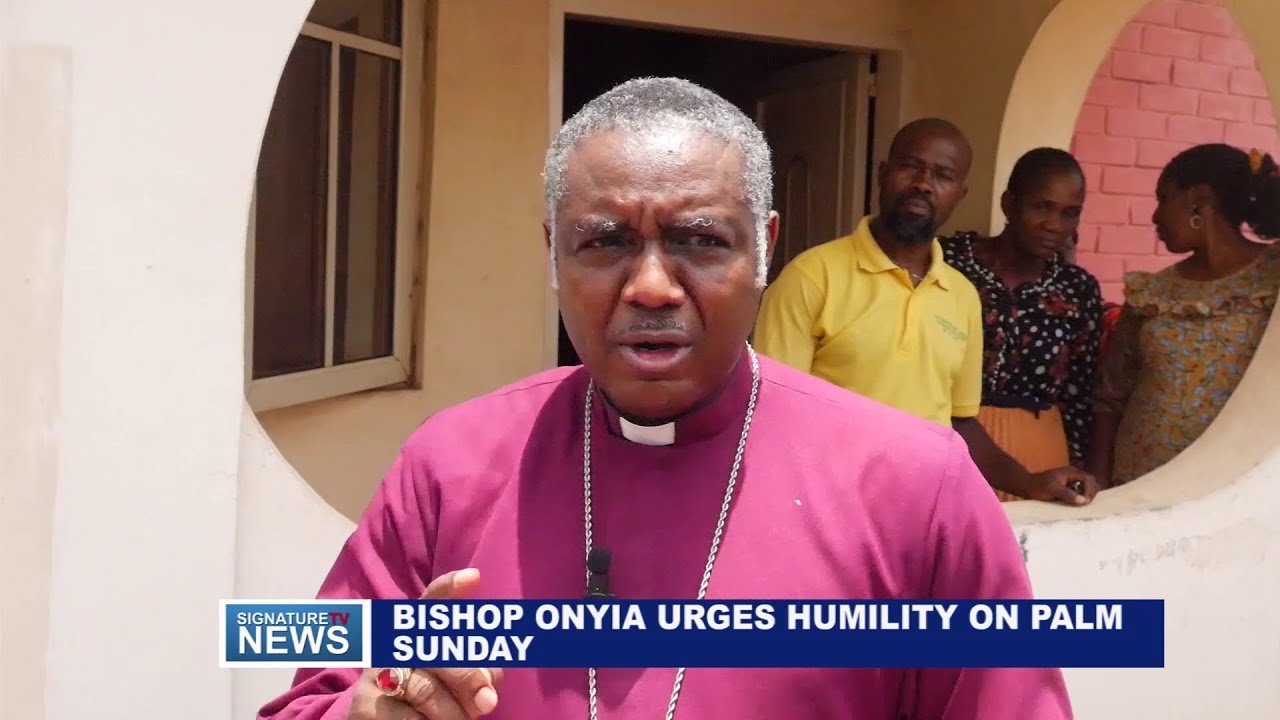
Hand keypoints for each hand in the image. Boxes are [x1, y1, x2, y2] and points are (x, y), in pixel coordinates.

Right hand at [347, 569, 502, 719]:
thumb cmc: (433, 693)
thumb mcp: (456, 677)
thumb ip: (477, 671)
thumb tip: (488, 689)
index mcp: (417, 629)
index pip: (432, 601)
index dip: (450, 588)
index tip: (473, 577)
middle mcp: (392, 643)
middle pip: (436, 650)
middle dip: (468, 677)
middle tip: (488, 703)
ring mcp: (375, 673)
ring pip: (426, 690)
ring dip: (454, 713)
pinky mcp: (364, 707)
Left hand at [1024, 467, 1098, 505]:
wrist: (1027, 487)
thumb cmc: (1038, 486)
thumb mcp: (1052, 490)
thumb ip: (1067, 494)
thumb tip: (1084, 500)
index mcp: (1071, 472)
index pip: (1088, 479)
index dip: (1090, 490)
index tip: (1085, 501)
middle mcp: (1074, 475)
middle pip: (1092, 482)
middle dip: (1091, 492)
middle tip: (1086, 503)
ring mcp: (1073, 481)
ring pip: (1088, 487)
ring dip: (1088, 495)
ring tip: (1082, 504)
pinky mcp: (1070, 488)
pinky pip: (1081, 492)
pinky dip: (1082, 498)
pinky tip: (1078, 504)